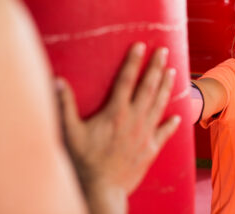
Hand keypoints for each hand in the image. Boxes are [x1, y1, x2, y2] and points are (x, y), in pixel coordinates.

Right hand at [56, 43, 180, 211]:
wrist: (103, 189)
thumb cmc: (85, 161)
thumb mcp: (71, 132)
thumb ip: (65, 106)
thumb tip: (57, 81)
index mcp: (116, 112)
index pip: (126, 80)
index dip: (133, 61)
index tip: (140, 46)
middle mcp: (134, 119)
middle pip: (148, 87)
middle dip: (156, 67)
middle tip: (163, 51)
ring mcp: (145, 134)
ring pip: (160, 104)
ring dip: (167, 86)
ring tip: (173, 71)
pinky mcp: (151, 149)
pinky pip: (165, 133)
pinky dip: (172, 124)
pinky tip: (178, 116)